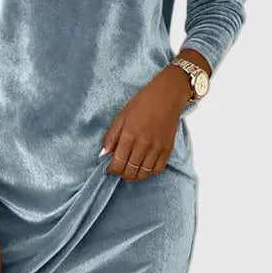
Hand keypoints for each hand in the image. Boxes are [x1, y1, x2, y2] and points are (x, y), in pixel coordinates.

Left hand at [102, 65, 191, 180]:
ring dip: (135, 176)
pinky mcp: (168, 149)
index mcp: (129, 135)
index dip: (112, 170)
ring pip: (144, 173)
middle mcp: (143, 144)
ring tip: (130, 172)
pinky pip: (157, 169)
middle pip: (130, 170)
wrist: (167, 96)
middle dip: (122, 174)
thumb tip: (104, 154)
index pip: (118, 162)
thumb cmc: (142, 103)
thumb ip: (111, 136)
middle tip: (120, 171)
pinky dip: (149, 173)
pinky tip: (144, 169)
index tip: (110, 168)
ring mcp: (157, 148)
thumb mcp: (122, 116)